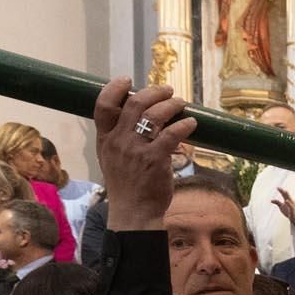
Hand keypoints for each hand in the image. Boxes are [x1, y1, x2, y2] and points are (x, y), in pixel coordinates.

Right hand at [93, 77, 195, 231]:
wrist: (133, 213)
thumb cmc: (127, 185)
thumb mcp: (112, 158)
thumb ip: (120, 136)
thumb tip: (141, 113)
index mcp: (105, 139)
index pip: (102, 105)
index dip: (114, 88)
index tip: (128, 81)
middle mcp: (118, 141)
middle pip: (134, 103)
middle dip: (154, 92)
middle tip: (167, 91)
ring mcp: (136, 150)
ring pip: (154, 114)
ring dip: (171, 104)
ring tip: (181, 103)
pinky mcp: (155, 160)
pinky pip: (172, 134)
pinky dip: (185, 125)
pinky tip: (191, 124)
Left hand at [273, 188, 294, 221]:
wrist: (294, 218)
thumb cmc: (288, 211)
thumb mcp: (281, 206)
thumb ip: (277, 202)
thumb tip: (271, 200)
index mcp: (287, 200)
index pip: (284, 195)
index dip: (281, 191)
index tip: (277, 187)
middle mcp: (290, 202)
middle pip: (287, 197)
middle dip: (285, 193)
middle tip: (282, 189)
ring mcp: (292, 207)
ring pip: (290, 202)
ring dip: (288, 198)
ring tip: (286, 194)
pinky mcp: (292, 211)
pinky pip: (291, 208)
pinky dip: (289, 205)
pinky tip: (287, 201)